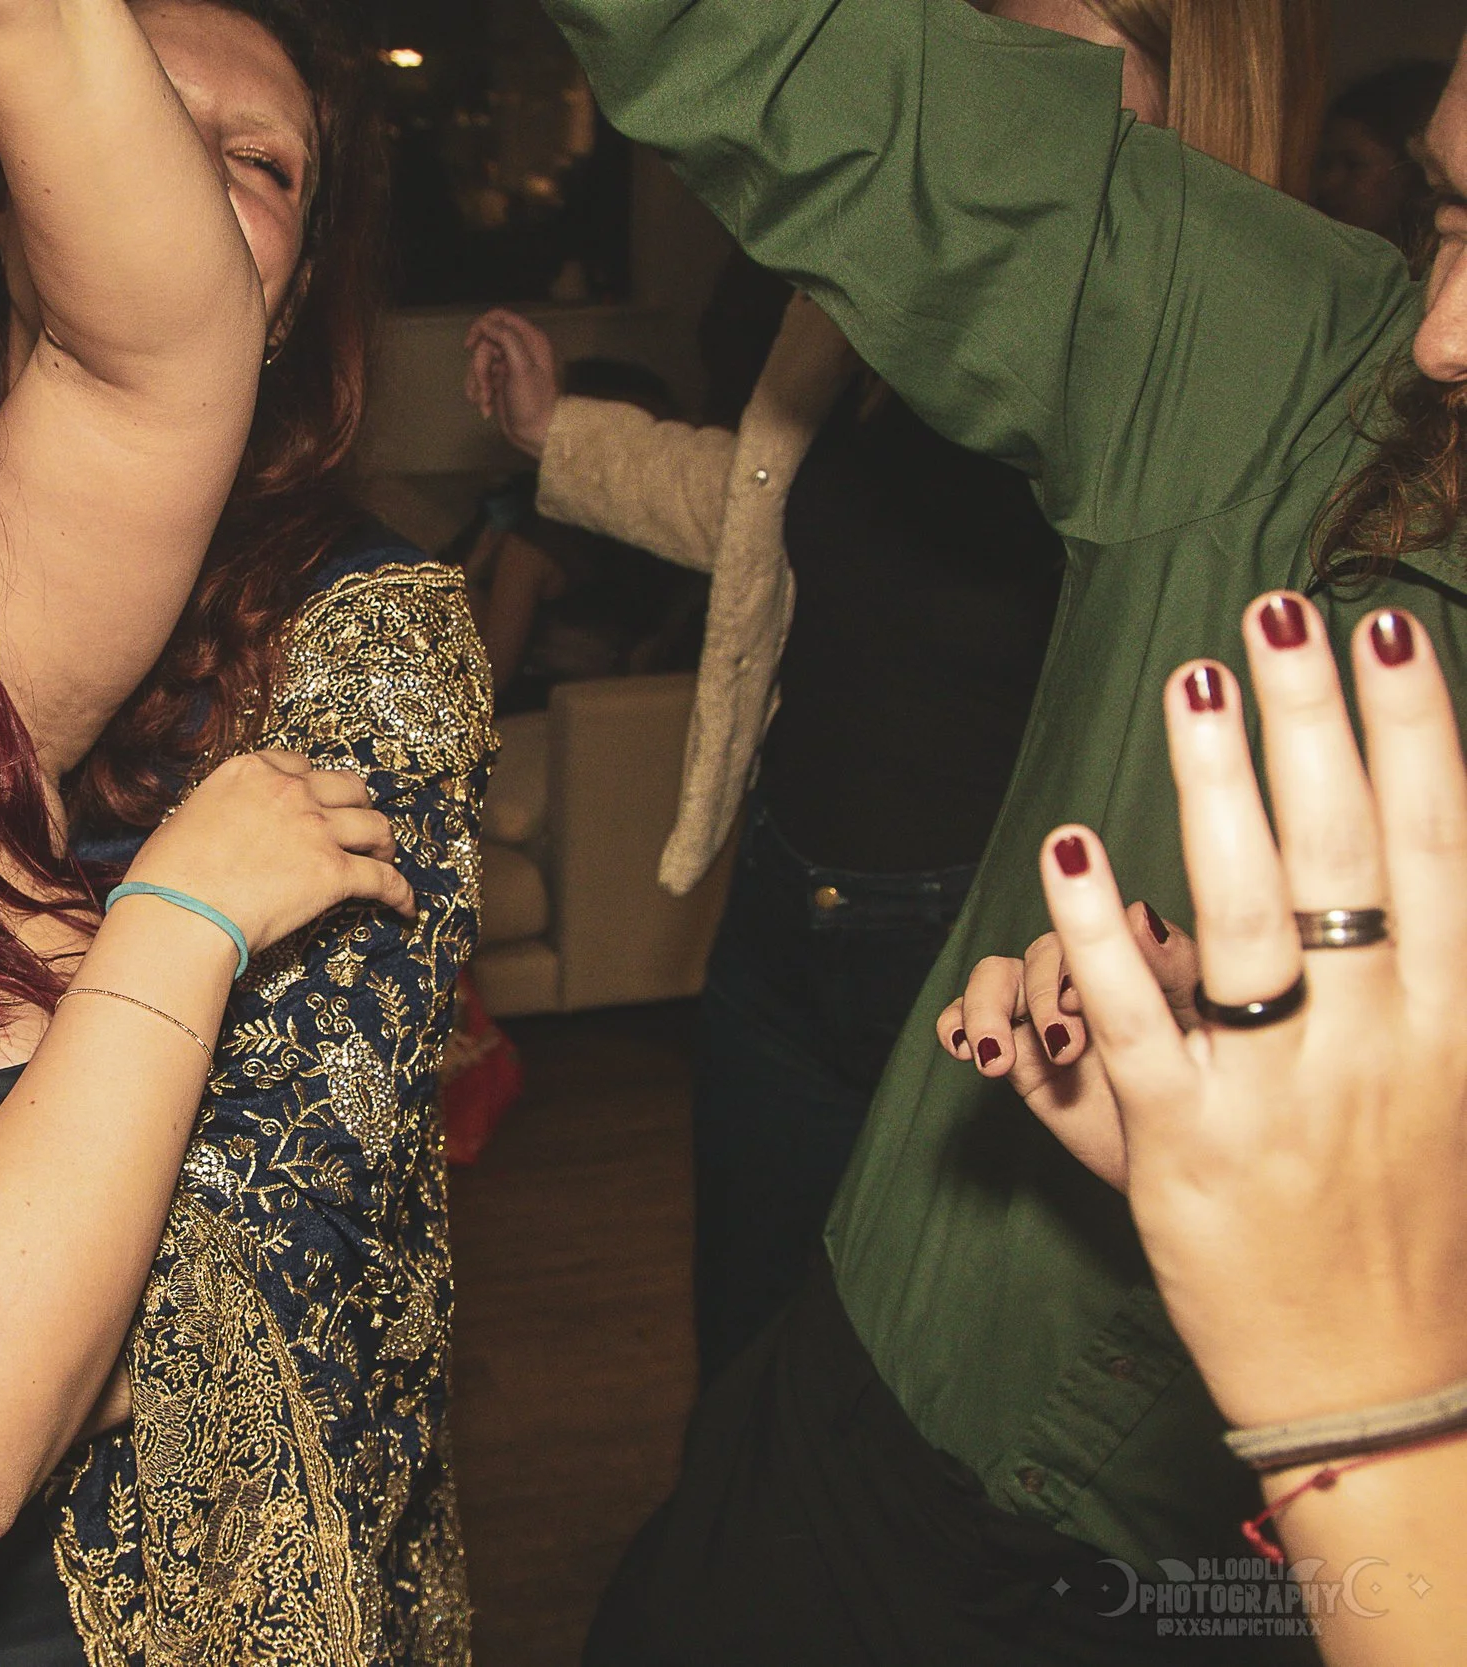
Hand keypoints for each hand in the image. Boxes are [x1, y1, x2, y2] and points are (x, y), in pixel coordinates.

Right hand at [124, 751, 414, 956]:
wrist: (179, 912)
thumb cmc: (166, 877)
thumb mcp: (185, 819)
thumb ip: (218, 811)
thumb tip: (222, 829)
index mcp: (249, 771)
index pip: (298, 764)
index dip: (313, 784)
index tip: (316, 801)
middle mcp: (288, 791)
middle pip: (347, 786)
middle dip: (356, 805)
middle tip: (357, 827)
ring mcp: (315, 829)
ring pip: (375, 826)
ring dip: (384, 842)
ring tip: (384, 858)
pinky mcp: (333, 873)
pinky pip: (383, 879)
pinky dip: (400, 893)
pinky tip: (406, 907)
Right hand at [464, 308, 560, 456]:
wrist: (534, 433)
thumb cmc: (534, 403)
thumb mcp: (522, 368)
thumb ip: (506, 340)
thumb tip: (486, 324)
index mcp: (529, 340)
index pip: (499, 318)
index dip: (481, 327)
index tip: (469, 345)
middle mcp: (518, 349)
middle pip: (483, 344)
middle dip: (479, 368)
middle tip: (487, 388)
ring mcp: (507, 366)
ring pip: (477, 363)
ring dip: (477, 384)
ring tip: (486, 401)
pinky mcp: (498, 381)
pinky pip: (477, 378)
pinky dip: (478, 393)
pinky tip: (486, 407)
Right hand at [936, 908, 1197, 1187]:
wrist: (1170, 1164)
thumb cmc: (1205, 1096)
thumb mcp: (1205, 1035)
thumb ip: (1174, 967)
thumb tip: (1141, 914)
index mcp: (1140, 962)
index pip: (1103, 931)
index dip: (1082, 956)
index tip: (1075, 1001)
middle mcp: (1086, 976)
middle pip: (1044, 954)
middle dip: (1042, 997)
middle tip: (1063, 1050)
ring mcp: (1042, 1009)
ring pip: (996, 977)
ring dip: (987, 1010)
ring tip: (995, 1061)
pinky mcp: (1013, 1045)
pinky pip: (965, 1016)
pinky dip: (955, 1023)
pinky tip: (960, 1050)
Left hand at [1033, 594, 1466, 1432]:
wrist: (1383, 1390)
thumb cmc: (1408, 1230)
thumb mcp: (1450, 1094)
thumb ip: (1427, 977)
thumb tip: (1418, 853)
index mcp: (1452, 1023)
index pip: (1444, 849)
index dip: (1419, 734)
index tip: (1391, 632)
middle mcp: (1381, 1044)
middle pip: (1349, 854)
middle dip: (1313, 722)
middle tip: (1277, 606)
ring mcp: (1286, 1095)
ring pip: (1250, 919)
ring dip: (1217, 790)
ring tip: (1191, 679)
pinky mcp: (1191, 1150)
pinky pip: (1141, 1024)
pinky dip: (1105, 935)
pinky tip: (1071, 847)